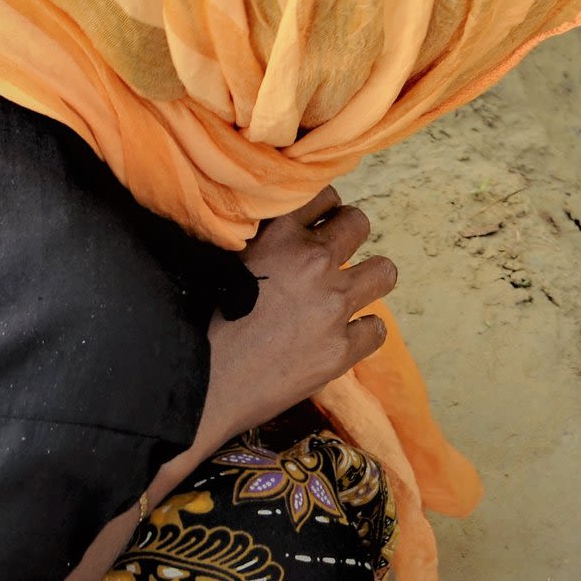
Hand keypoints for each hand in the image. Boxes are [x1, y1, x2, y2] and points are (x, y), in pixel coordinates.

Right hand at [194, 187, 396, 449]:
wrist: (197, 384)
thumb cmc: (196, 322)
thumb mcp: (222, 262)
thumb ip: (257, 243)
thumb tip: (274, 235)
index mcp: (279, 235)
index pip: (323, 196)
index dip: (323, 212)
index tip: (317, 226)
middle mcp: (313, 261)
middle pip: (359, 223)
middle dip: (349, 236)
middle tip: (333, 258)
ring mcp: (333, 304)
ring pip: (384, 272)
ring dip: (369, 280)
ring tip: (350, 293)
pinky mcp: (342, 348)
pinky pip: (377, 329)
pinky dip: (363, 334)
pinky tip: (342, 339)